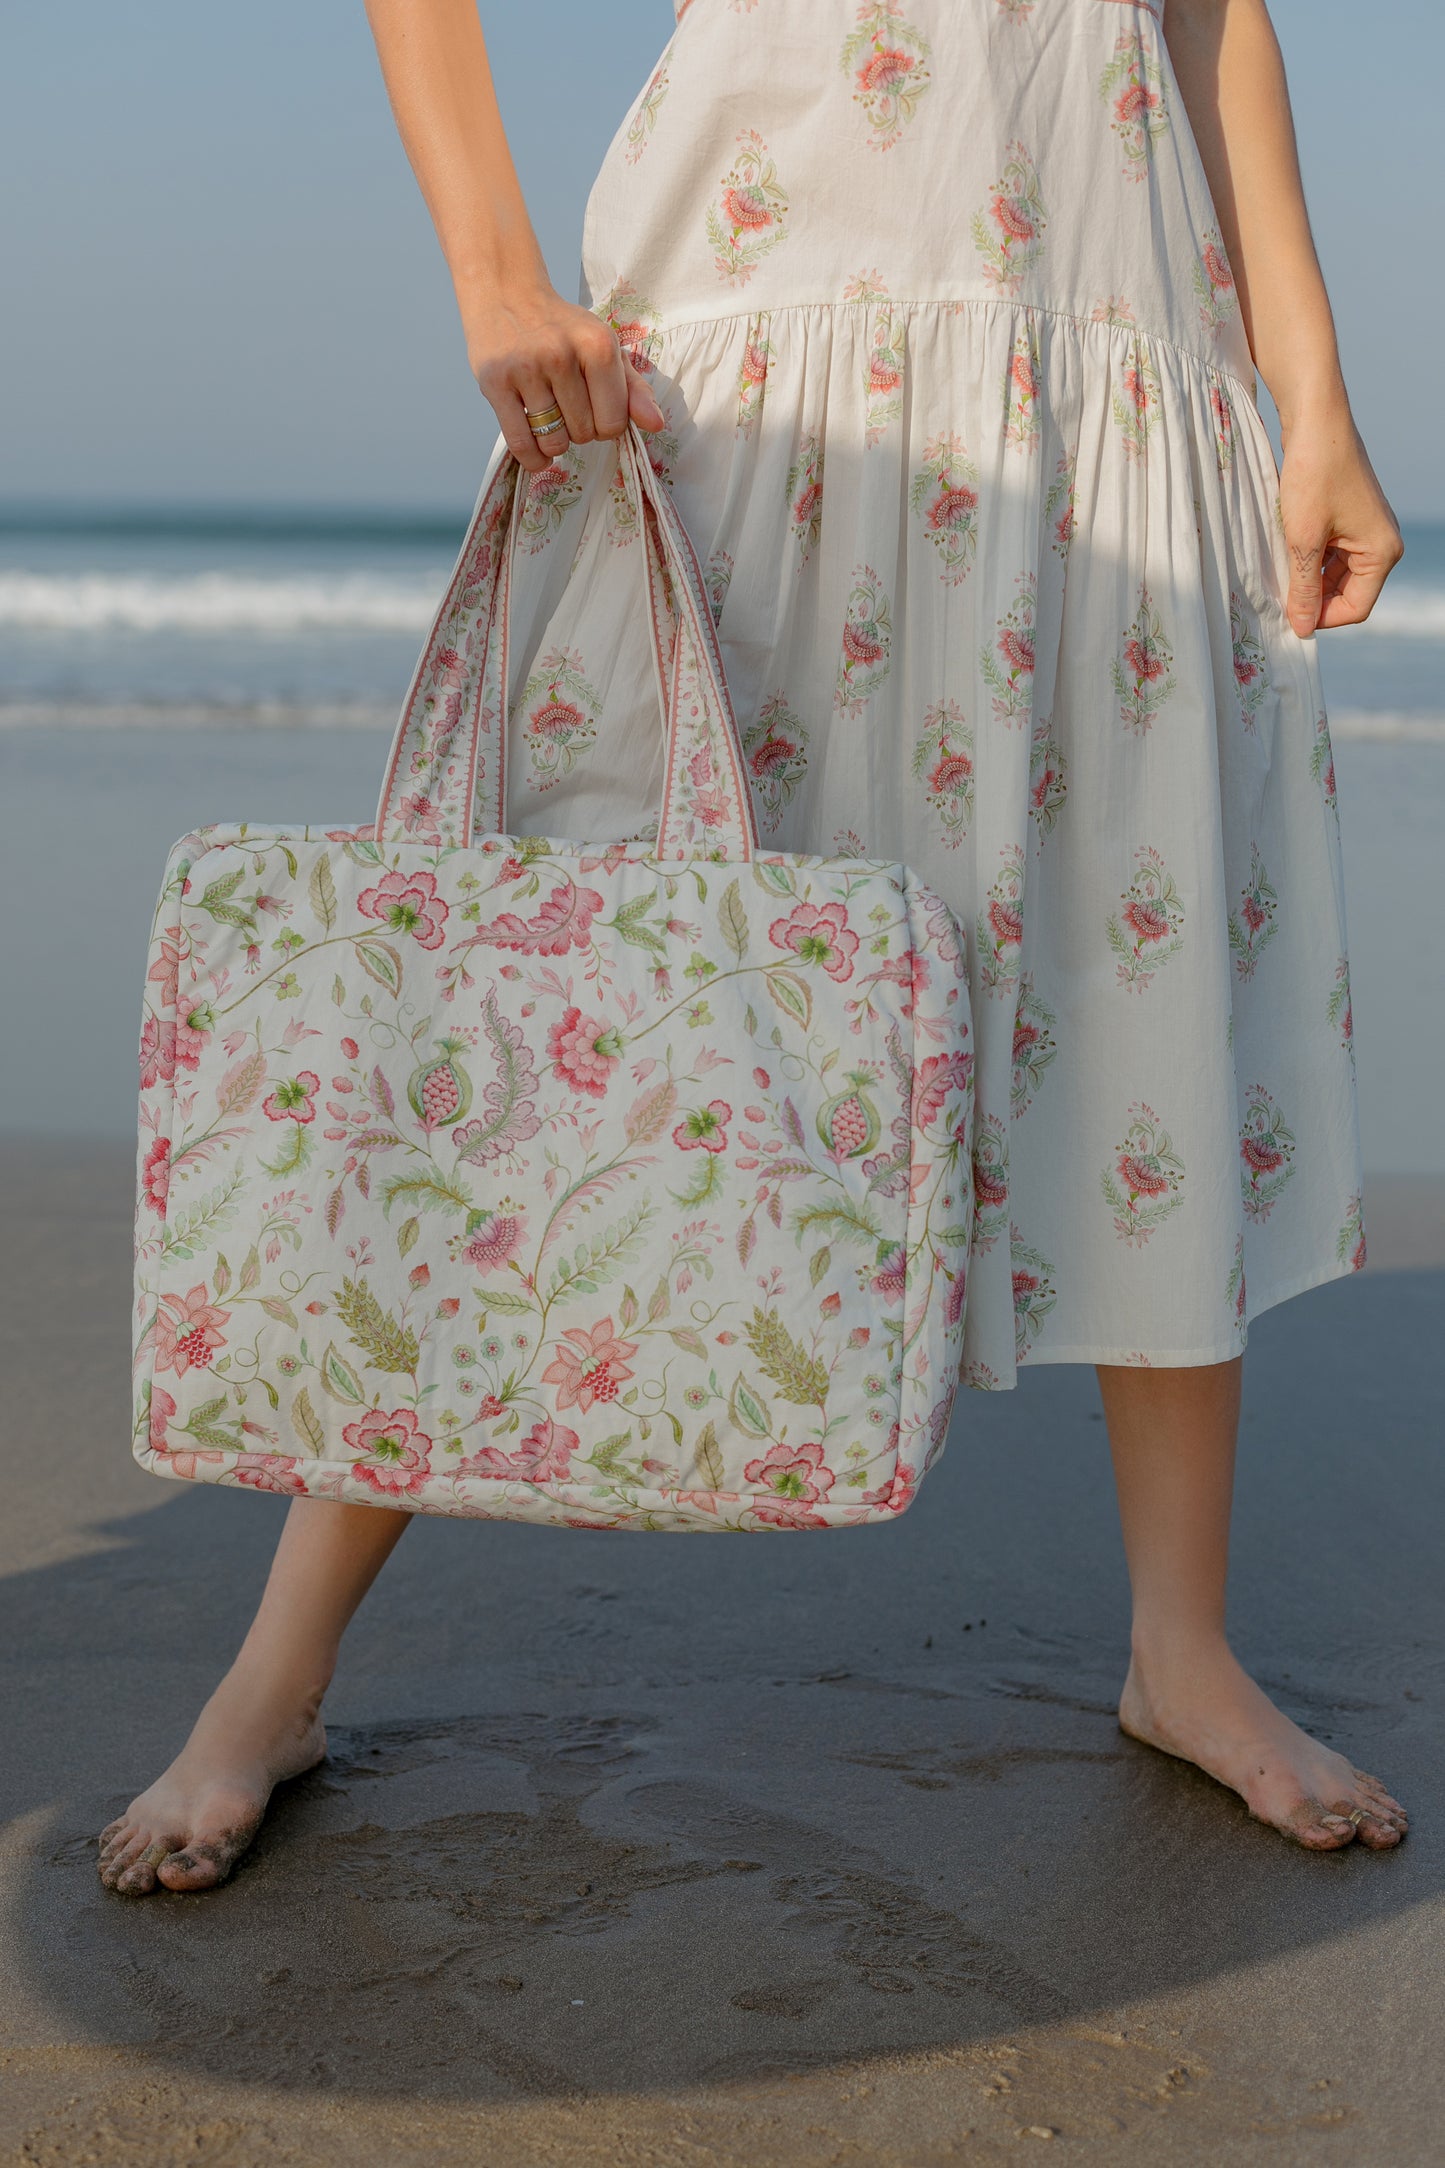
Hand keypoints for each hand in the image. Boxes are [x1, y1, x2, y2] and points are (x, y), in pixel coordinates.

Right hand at [465, 286, 665, 473]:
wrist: (506, 293)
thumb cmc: (562, 328)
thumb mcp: (603, 347)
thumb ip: (633, 388)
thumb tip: (656, 425)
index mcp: (597, 344)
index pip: (614, 421)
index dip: (607, 426)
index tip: (595, 411)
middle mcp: (561, 354)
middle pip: (584, 434)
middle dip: (580, 431)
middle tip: (568, 408)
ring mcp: (525, 368)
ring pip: (553, 442)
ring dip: (555, 443)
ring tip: (550, 420)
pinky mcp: (495, 382)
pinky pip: (520, 443)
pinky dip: (533, 459)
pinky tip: (537, 455)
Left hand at [1278, 397, 1403, 637]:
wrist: (1315, 419)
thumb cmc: (1312, 474)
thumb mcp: (1303, 539)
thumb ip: (1303, 587)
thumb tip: (1301, 629)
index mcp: (1382, 551)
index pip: (1355, 608)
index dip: (1321, 617)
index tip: (1288, 615)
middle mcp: (1381, 542)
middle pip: (1346, 593)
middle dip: (1313, 597)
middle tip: (1277, 594)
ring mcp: (1365, 529)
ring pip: (1335, 575)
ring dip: (1307, 578)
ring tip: (1278, 570)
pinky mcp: (1348, 517)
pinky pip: (1330, 553)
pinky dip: (1308, 559)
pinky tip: (1284, 553)